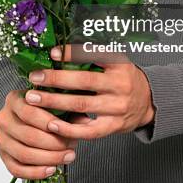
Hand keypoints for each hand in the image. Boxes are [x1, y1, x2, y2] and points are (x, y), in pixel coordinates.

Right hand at [0, 89, 87, 179]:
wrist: (31, 119)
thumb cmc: (48, 108)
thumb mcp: (58, 104)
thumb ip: (70, 110)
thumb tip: (87, 123)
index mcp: (14, 99)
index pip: (29, 112)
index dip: (48, 122)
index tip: (65, 128)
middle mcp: (3, 118)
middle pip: (28, 136)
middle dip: (53, 143)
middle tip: (73, 146)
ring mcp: (0, 138)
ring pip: (23, 154)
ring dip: (49, 158)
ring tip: (69, 156)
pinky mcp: (2, 156)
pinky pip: (16, 169)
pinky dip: (35, 173)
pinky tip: (52, 170)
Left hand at [25, 44, 154, 140]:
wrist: (148, 101)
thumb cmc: (125, 77)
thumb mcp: (117, 61)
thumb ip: (94, 55)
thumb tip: (60, 51)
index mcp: (119, 64)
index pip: (94, 55)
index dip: (72, 53)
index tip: (52, 53)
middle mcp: (119, 85)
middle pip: (84, 81)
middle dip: (56, 79)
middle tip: (35, 77)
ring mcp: (117, 107)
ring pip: (82, 104)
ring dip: (54, 102)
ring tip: (34, 99)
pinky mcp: (113, 126)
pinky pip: (88, 131)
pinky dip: (68, 129)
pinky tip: (51, 125)